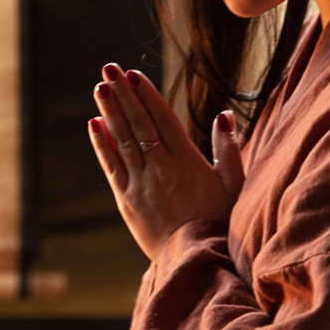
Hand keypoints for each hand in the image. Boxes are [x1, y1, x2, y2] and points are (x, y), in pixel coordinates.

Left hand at [88, 63, 244, 259]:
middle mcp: (160, 169)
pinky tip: (94, 124)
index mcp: (187, 161)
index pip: (163, 119)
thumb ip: (228, 149)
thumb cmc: (221, 223)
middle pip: (138, 124)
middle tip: (109, 68)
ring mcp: (141, 185)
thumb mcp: (234, 185)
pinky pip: (112, 168)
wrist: (197, 262)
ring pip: (122, 141)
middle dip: (123, 94)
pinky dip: (102, 145)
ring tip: (100, 87)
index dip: (147, 95)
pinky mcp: (128, 201)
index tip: (133, 74)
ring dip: (109, 112)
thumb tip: (223, 114)